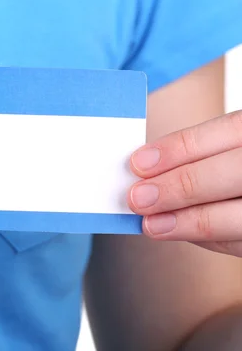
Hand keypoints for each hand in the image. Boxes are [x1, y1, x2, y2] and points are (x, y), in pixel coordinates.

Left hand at [128, 110, 241, 256]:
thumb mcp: (231, 145)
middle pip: (233, 173)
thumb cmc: (238, 163)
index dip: (179, 149)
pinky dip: (210, 239)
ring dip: (190, 222)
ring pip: (240, 217)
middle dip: (179, 187)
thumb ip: (200, 154)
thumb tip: (146, 172)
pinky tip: (181, 231)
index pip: (227, 131)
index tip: (138, 163)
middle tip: (138, 198)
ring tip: (152, 225)